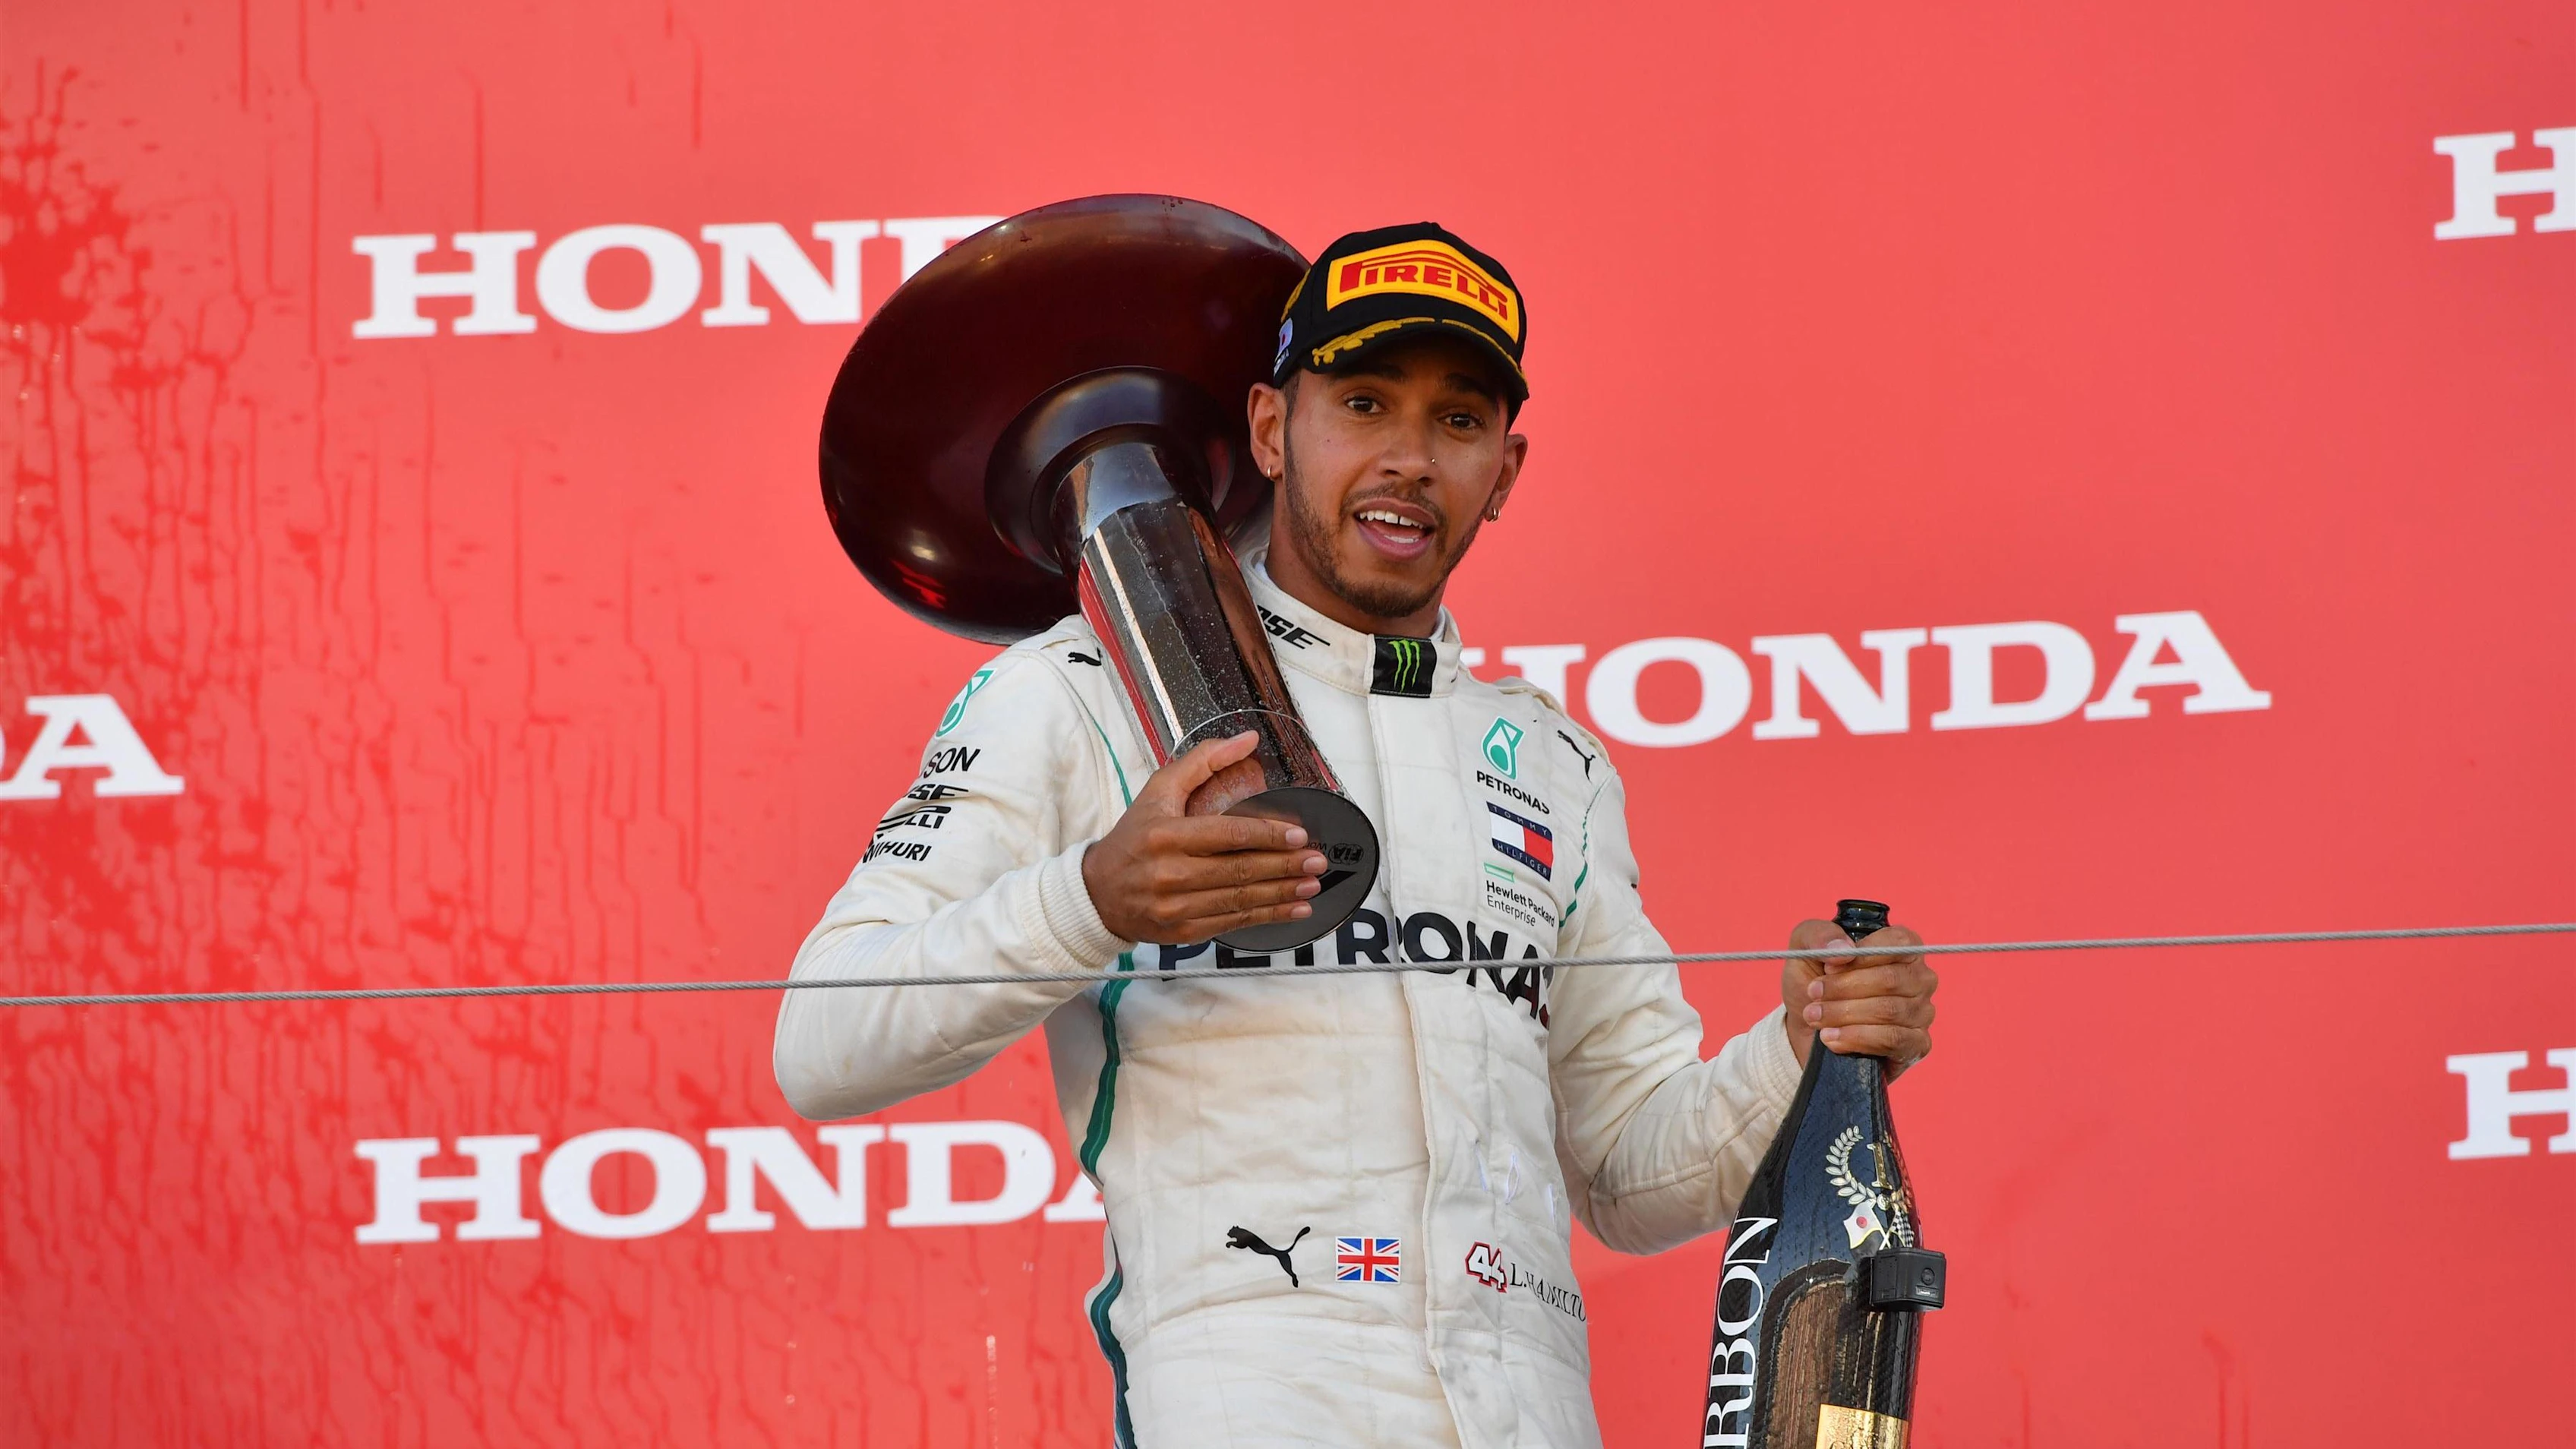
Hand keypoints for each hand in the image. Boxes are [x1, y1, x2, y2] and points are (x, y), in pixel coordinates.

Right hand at [1081, 732, 1328, 944]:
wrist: (1098, 892)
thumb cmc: (1134, 838)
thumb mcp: (1159, 791)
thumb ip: (1203, 762)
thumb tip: (1247, 741)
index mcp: (1165, 835)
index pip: (1227, 834)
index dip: (1267, 835)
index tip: (1298, 834)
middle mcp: (1170, 872)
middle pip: (1240, 869)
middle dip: (1285, 865)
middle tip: (1317, 859)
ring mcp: (1176, 906)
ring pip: (1241, 900)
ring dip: (1282, 892)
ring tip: (1312, 882)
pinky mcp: (1183, 931)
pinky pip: (1233, 923)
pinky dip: (1268, 917)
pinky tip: (1293, 908)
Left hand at [1779, 918, 1937, 1077]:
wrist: (1808, 1028)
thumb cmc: (1814, 982)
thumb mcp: (1805, 949)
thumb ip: (1818, 935)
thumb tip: (1843, 949)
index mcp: (1901, 947)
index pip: (1896, 943)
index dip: (1860, 956)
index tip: (1827, 968)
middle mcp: (1919, 977)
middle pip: (1890, 979)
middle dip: (1844, 988)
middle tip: (1814, 995)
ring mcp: (1922, 1012)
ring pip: (1889, 1011)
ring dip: (1844, 1015)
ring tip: (1815, 1017)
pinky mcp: (1917, 1043)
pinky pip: (1893, 1040)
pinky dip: (1857, 1038)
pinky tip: (1832, 1039)